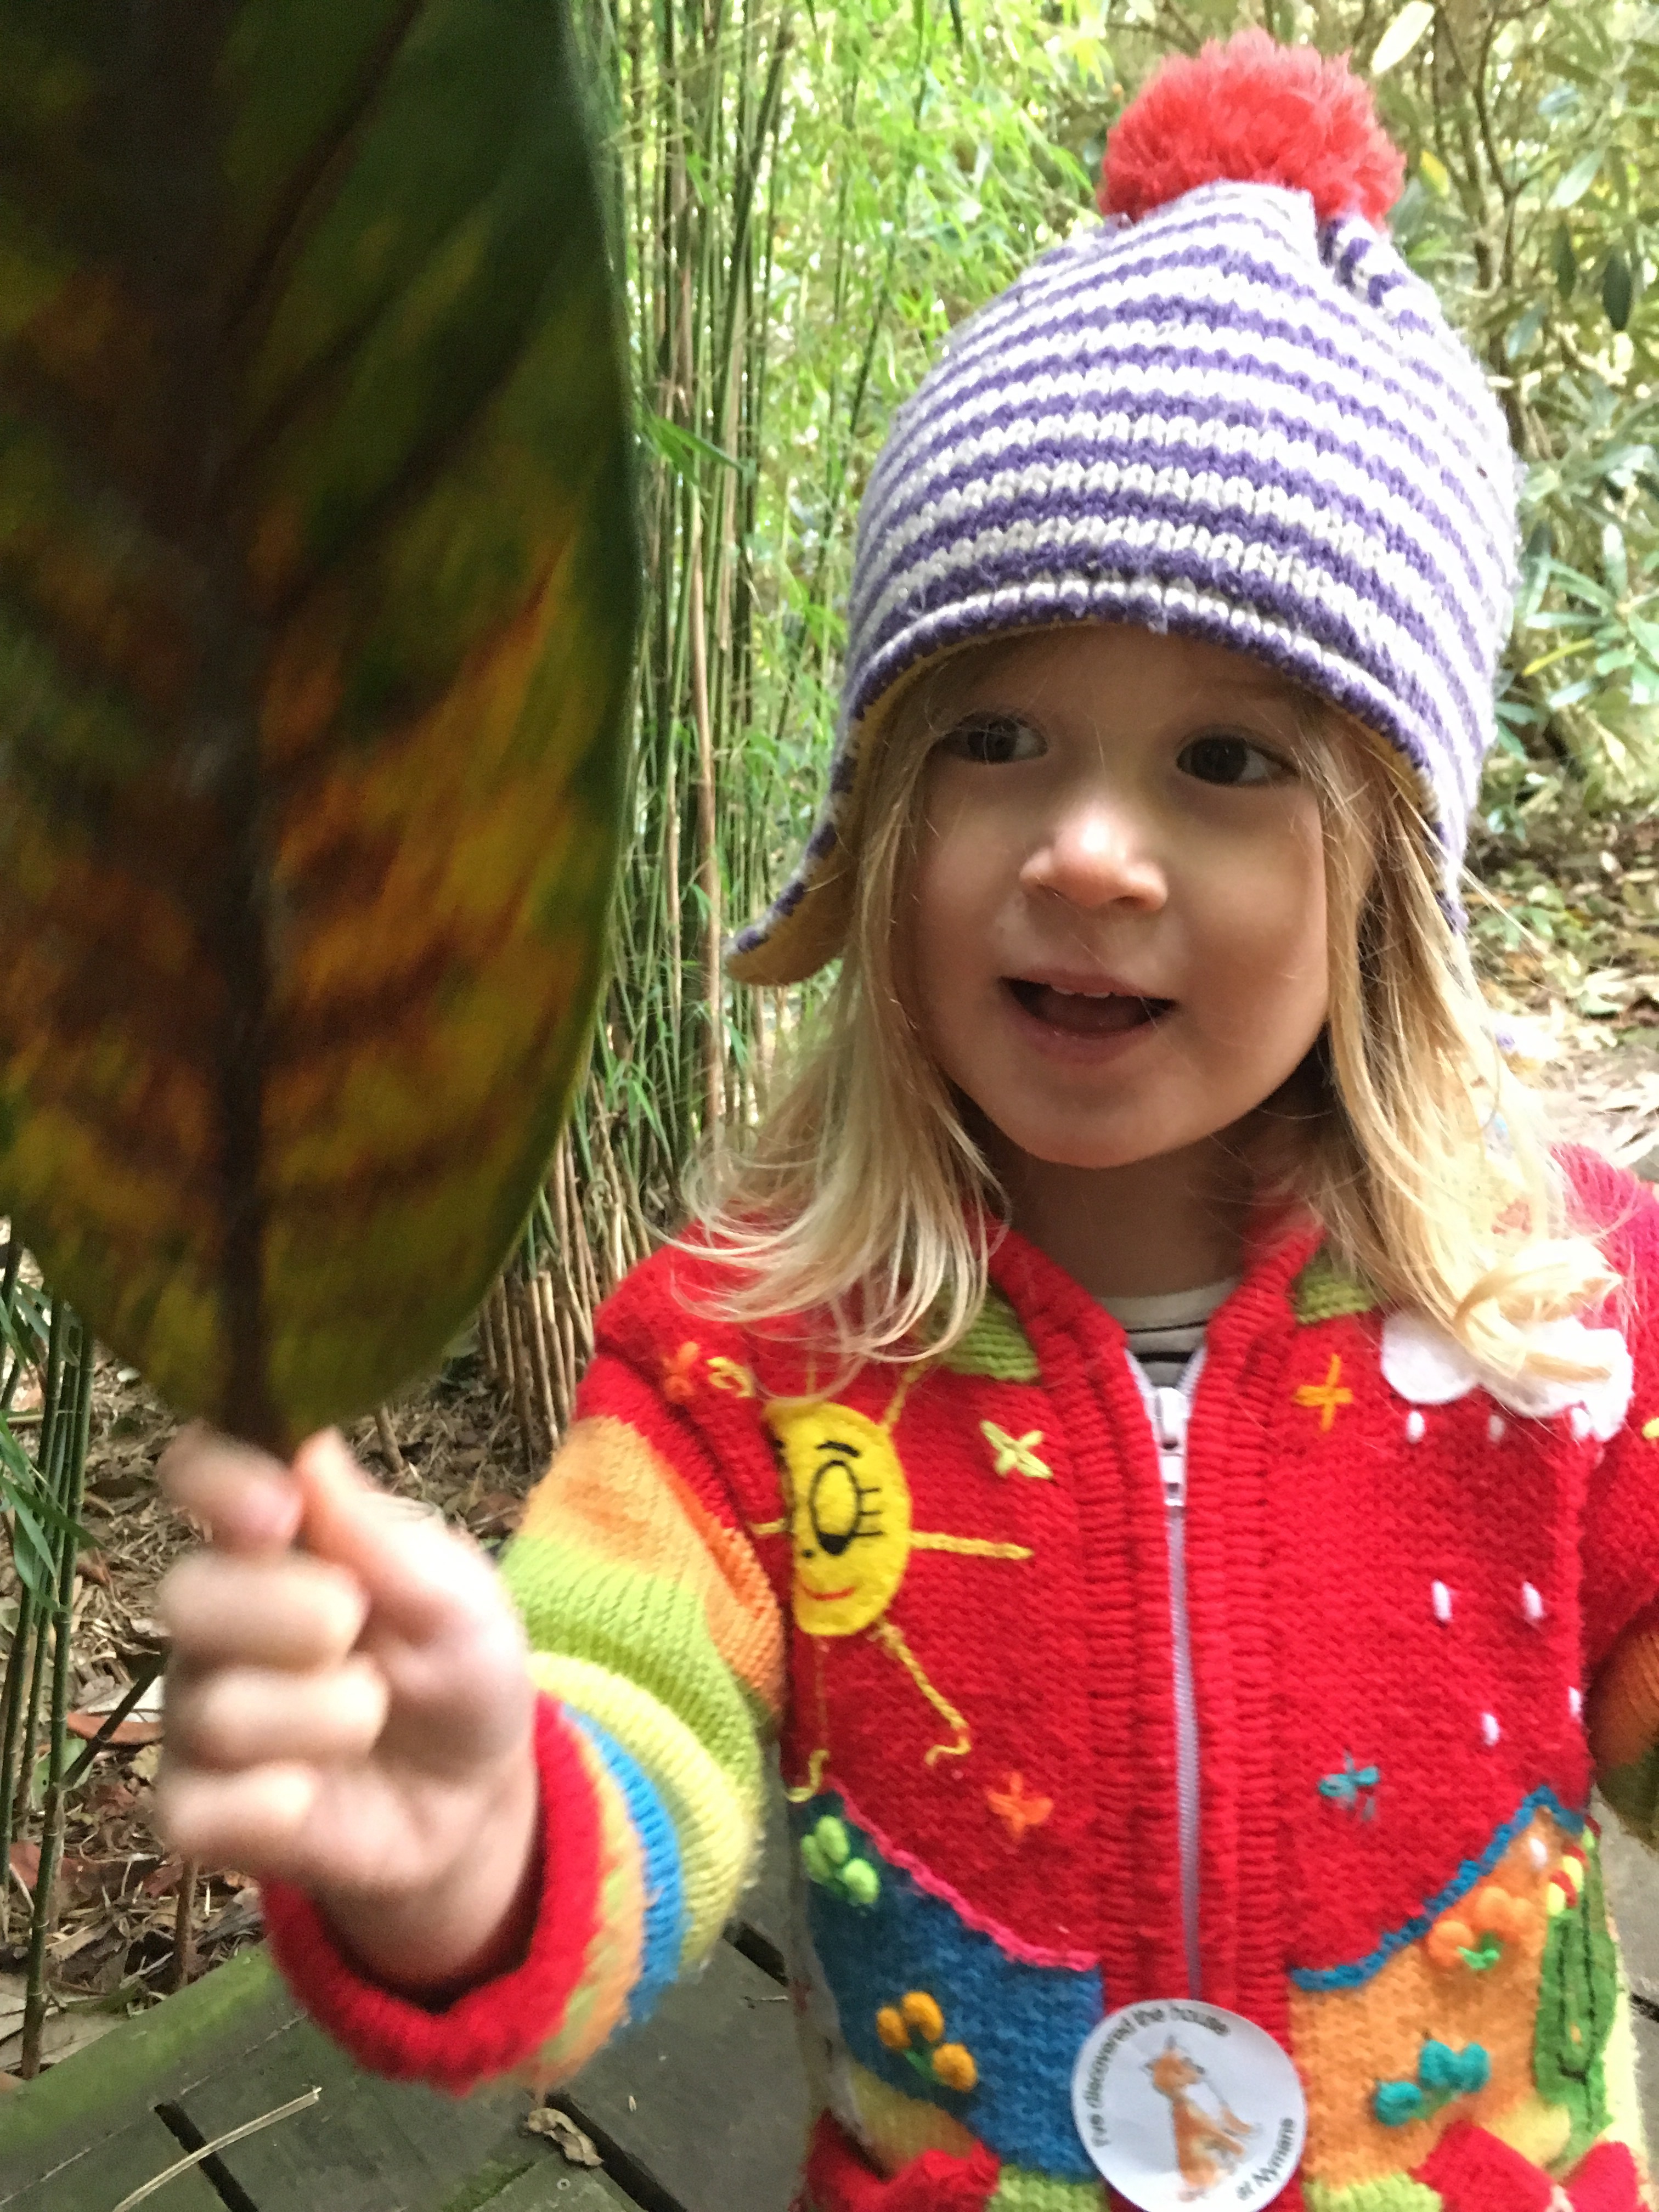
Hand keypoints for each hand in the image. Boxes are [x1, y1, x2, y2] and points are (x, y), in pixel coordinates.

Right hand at [156, 1427, 539, 1996]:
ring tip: (370, 1713)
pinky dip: (272, 1804)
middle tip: (353, 1624)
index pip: (200, 1474)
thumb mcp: (457, 1596)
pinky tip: (313, 1796)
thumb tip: (309, 1447)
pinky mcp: (197, 1809)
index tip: (278, 1508)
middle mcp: (218, 1617)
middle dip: (284, 1612)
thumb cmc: (458, 1665)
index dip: (217, 1479)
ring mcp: (198, 1712)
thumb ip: (381, 1535)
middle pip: (186, 1593)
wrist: (472, 1794)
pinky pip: (194, 1808)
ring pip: (213, 1708)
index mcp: (274, 1538)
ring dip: (322, 1716)